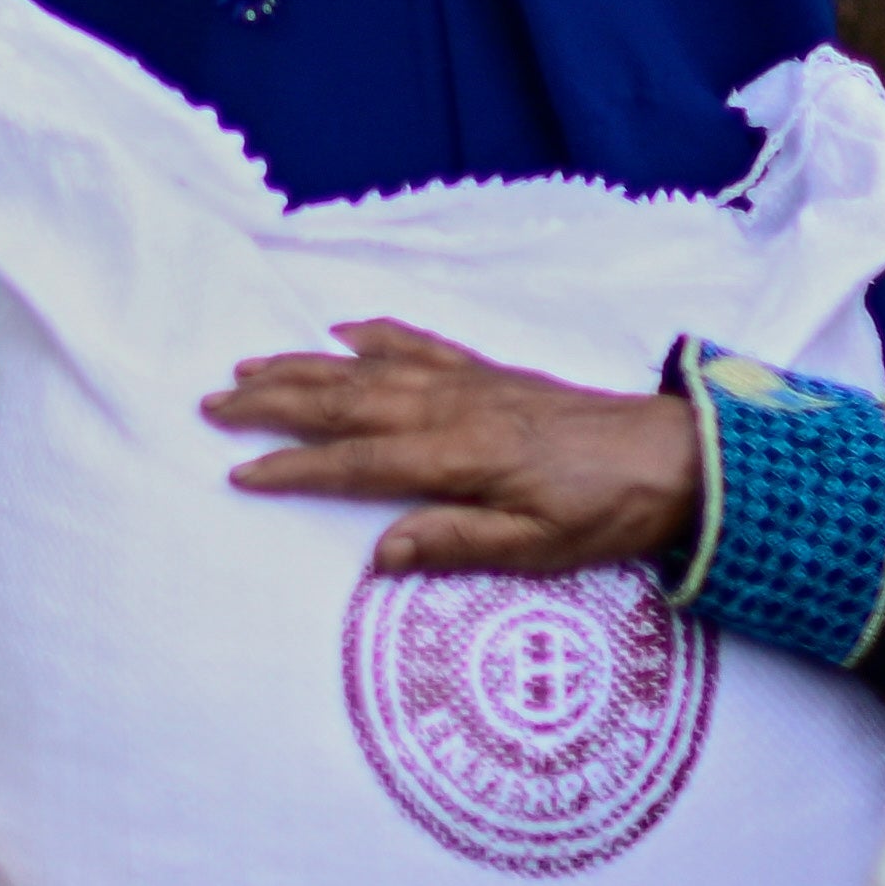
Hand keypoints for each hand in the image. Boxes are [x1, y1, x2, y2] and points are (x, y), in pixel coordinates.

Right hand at [201, 318, 700, 572]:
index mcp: (456, 455)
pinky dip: (373, 335)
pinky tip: (341, 332)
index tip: (240, 474)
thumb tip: (380, 553)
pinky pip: (417, 344)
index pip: (355, 463)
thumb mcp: (538, 547)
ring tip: (249, 368)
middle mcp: (449, 407)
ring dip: (304, 366)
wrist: (672, 455)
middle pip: (343, 401)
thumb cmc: (606, 512)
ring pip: (366, 368)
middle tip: (212, 405)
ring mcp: (467, 382)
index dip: (294, 470)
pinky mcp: (488, 371)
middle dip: (273, 403)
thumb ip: (457, 542)